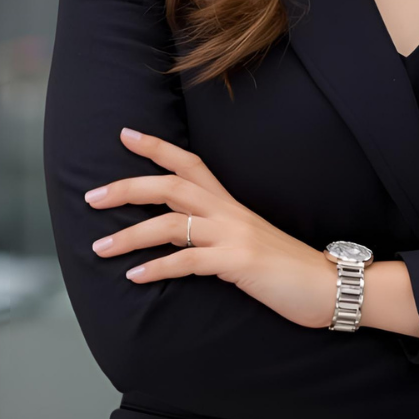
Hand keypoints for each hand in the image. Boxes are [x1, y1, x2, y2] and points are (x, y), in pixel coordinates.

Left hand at [84, 128, 337, 329]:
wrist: (328, 284)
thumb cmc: (288, 267)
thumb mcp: (249, 240)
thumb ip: (218, 233)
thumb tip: (183, 237)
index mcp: (231, 204)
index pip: (190, 163)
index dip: (157, 148)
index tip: (125, 135)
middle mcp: (229, 212)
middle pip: (172, 186)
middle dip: (128, 187)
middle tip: (91, 195)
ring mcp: (233, 235)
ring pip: (172, 223)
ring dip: (130, 235)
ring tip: (99, 248)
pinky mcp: (238, 262)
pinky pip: (188, 261)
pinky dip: (157, 267)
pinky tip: (134, 276)